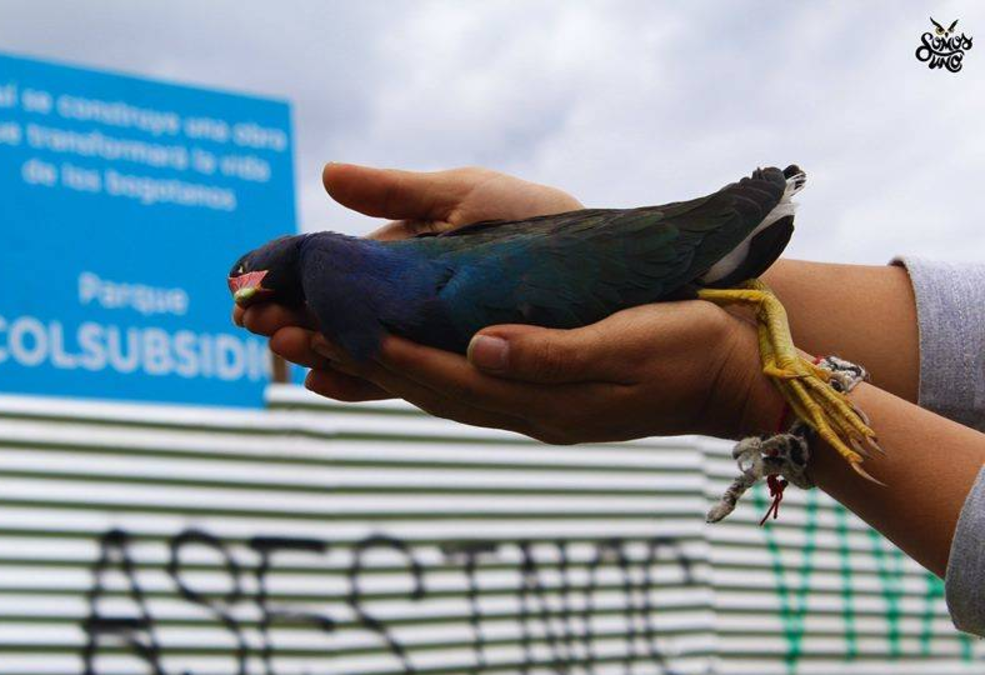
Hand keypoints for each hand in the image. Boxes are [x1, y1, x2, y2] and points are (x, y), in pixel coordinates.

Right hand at [236, 162, 582, 399]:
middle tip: (251, 321)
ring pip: (353, 351)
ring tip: (285, 344)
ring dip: (314, 350)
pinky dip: (358, 381)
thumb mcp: (460, 195)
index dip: (283, 282)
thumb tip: (327, 174)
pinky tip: (326, 381)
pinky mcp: (448, 369)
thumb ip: (394, 193)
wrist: (601, 268)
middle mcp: (400, 305)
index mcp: (394, 260)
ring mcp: (420, 339)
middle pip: (328, 317)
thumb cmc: (532, 219)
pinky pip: (395, 380)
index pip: (324, 275)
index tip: (245, 285)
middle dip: (287, 319)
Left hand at [308, 300, 782, 443]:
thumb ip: (555, 351)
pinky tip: (386, 356)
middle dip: (352, 362)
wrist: (730, 371)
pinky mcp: (536, 391)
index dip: (382, 353)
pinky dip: (413, 369)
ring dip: (371, 368)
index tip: (325, 330)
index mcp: (541, 398)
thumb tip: (481, 347)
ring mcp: (529, 405)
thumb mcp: (631, 340)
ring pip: (432, 387)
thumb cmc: (689, 345)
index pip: (443, 375)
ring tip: (308, 346)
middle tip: (284, 336)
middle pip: (422, 386)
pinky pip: (458, 382)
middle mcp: (524, 409)